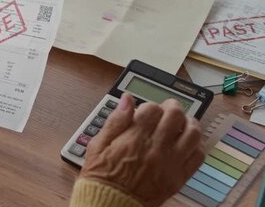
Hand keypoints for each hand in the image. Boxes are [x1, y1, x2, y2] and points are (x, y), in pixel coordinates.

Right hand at [80, 94, 204, 206]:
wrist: (111, 204)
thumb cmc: (102, 176)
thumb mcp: (98, 145)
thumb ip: (115, 121)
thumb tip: (127, 100)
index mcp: (134, 139)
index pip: (152, 109)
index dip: (150, 106)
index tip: (146, 111)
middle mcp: (156, 149)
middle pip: (175, 116)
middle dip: (172, 107)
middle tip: (168, 108)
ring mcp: (170, 164)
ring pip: (193, 134)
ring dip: (189, 123)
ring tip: (182, 122)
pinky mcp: (178, 178)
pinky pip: (198, 156)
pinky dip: (196, 145)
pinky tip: (187, 143)